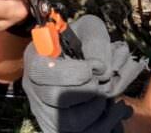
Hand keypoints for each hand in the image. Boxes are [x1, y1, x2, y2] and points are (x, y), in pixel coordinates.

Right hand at [22, 15, 145, 132]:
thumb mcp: (89, 28)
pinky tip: (116, 112)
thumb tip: (102, 68)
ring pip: (68, 123)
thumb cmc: (82, 41)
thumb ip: (95, 40)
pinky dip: (104, 125)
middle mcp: (33, 87)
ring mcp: (43, 110)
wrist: (79, 60)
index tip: (96, 67)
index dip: (72, 72)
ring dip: (97, 110)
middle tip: (102, 82)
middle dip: (88, 91)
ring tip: (111, 97)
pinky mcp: (56, 127)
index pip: (41, 70)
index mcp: (36, 58)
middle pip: (56, 99)